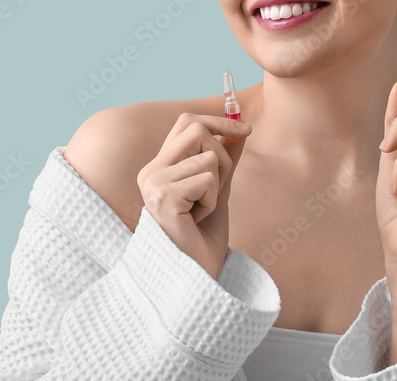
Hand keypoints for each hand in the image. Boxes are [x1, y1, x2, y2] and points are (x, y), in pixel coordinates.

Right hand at [136, 113, 250, 279]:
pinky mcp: (164, 198)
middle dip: (222, 157)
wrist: (194, 274)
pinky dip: (212, 201)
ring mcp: (154, 184)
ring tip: (202, 210)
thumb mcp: (218, 190)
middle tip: (218, 188)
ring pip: (208, 157)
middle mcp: (150, 171)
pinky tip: (198, 219)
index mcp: (158, 167)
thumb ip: (225, 160)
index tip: (246, 130)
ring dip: (217, 186)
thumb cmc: (202, 237)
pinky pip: (207, 179)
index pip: (186, 122)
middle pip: (197, 130)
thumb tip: (239, 131)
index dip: (218, 121)